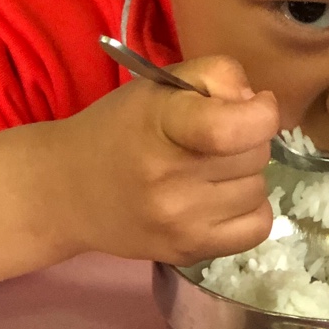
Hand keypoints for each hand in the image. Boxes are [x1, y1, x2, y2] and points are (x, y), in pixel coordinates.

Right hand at [44, 55, 278, 265]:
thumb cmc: (120, 128)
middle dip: (246, 140)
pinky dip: (248, 210)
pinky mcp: (189, 252)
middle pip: (255, 155)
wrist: (68, 191)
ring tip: (209, 170)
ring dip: (244, 176)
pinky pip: (257, 229)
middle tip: (215, 139)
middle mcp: (170, 181)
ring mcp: (180, 223)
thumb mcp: (161, 85)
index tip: (252, 107)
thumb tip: (258, 105)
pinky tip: (221, 198)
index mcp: (161, 127)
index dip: (260, 115)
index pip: (233, 129)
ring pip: (259, 190)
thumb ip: (217, 76)